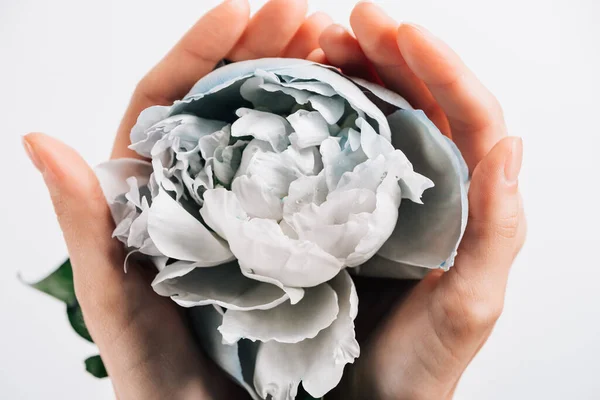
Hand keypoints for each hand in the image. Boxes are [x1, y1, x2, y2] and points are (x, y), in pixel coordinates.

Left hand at [22, 1, 331, 398]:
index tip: (247, 9)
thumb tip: (39, 140)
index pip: (171, 98)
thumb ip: (84, 226)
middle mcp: (202, 189)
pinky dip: (331, 138)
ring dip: (303, 83)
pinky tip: (360, 115)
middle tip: (309, 18)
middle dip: (264, 49)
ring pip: (273, 129)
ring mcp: (248, 207)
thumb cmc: (160, 375)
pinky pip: (308, 174)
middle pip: (228, 100)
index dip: (205, 49)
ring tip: (341, 51)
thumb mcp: (116, 301)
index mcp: (155, 191)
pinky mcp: (287, 234)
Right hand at [317, 3, 525, 398]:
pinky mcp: (351, 209)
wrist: (367, 397)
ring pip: (382, 116)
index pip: (468, 116)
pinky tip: (306, 97)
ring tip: (320, 48)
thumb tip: (510, 148)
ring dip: (356, 73)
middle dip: (390, 53)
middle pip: (423, 102)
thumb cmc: (420, 362)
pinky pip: (346, 149)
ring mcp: (391, 195)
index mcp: (471, 203)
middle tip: (348, 25)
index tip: (396, 29)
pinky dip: (330, 115)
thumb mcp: (470, 303)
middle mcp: (434, 190)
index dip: (438, 65)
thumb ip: (498, 231)